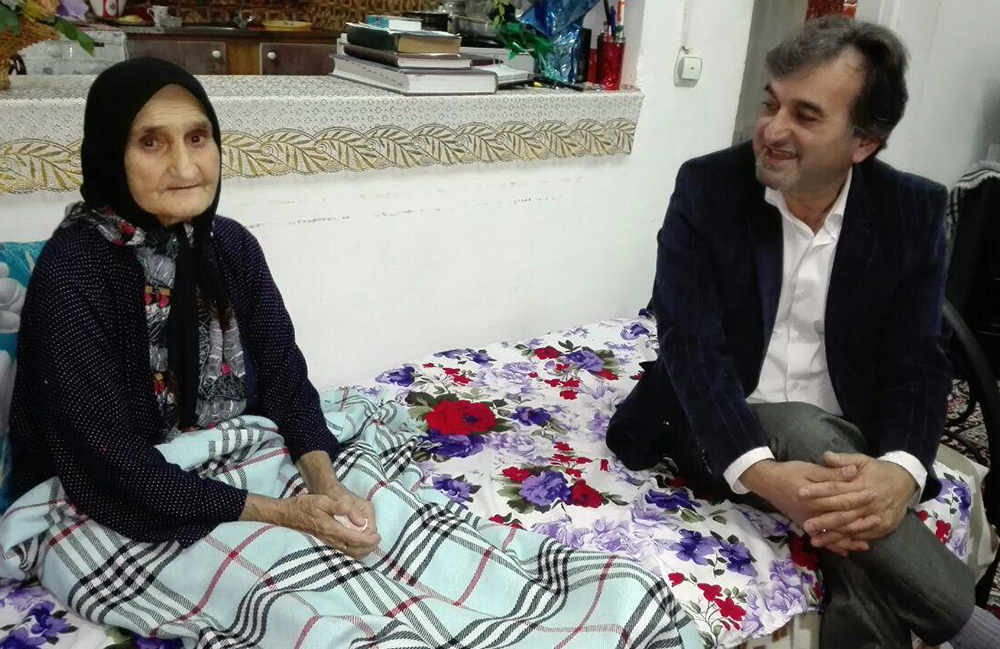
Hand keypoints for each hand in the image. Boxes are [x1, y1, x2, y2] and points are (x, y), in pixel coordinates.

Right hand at [280, 494, 379, 558]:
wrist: (288, 514)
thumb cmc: (306, 505)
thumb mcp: (324, 501)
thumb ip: (343, 509)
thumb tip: (360, 521)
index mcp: (332, 529)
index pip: (355, 539)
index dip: (368, 540)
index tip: (377, 536)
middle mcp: (331, 539)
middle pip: (354, 550)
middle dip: (368, 547)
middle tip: (377, 539)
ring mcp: (328, 542)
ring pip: (349, 552)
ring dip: (362, 550)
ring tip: (371, 542)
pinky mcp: (326, 541)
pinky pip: (344, 550)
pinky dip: (355, 549)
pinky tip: (360, 543)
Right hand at [740, 459, 874, 556]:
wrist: (767, 482)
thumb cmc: (789, 472)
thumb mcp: (810, 469)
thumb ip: (832, 473)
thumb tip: (853, 471)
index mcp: (815, 498)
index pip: (842, 500)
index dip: (859, 497)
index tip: (874, 494)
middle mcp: (812, 514)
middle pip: (840, 520)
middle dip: (859, 521)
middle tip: (878, 520)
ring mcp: (808, 522)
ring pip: (832, 534)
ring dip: (849, 539)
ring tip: (867, 544)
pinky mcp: (805, 525)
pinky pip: (822, 539)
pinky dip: (834, 546)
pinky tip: (846, 551)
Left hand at [800, 452, 916, 547]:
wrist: (905, 482)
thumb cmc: (878, 470)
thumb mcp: (863, 460)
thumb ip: (844, 460)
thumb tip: (826, 456)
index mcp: (862, 484)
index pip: (836, 488)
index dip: (818, 491)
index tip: (801, 493)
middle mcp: (869, 503)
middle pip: (843, 513)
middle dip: (824, 521)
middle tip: (805, 526)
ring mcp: (877, 516)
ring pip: (852, 528)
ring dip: (833, 536)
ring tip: (814, 540)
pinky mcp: (883, 527)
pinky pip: (863, 536)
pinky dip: (849, 541)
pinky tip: (834, 545)